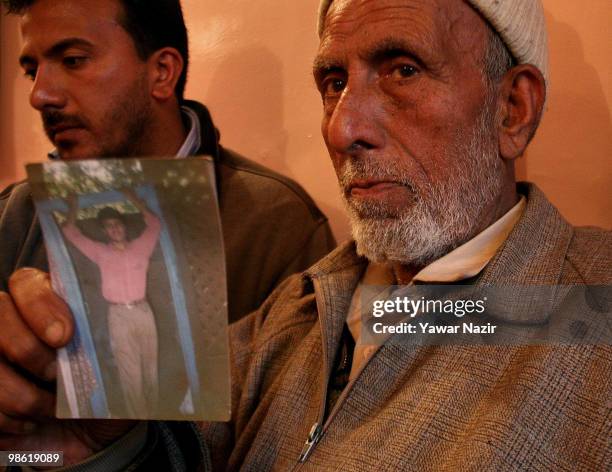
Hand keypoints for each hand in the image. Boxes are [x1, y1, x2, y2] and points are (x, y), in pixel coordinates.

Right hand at [0, 269, 134, 465]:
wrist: (95, 438)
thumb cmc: (112, 390)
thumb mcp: (130, 363)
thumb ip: (131, 336)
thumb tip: (153, 321)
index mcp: (51, 305)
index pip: (26, 283)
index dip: (39, 305)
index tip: (64, 336)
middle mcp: (14, 324)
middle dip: (26, 349)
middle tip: (57, 376)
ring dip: (18, 394)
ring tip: (50, 408)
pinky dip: (5, 420)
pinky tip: (30, 424)